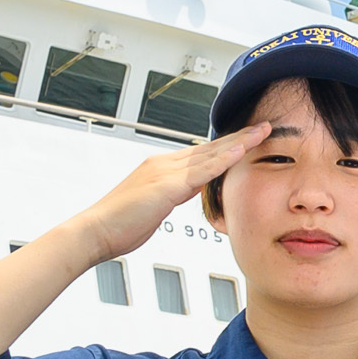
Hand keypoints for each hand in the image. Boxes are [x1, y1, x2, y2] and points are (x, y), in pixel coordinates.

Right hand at [61, 125, 265, 264]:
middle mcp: (163, 164)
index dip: (226, 146)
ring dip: (239, 142)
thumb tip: (192, 189)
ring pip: (210, 153)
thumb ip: (174, 194)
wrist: (94, 232)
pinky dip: (224, 160)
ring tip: (262, 131)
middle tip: (263, 127)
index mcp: (161, 168)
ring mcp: (164, 172)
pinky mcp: (166, 186)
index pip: (201, 154)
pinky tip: (241, 151)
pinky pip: (201, 171)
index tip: (247, 139)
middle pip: (210, 147)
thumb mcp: (155, 207)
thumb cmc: (119, 225)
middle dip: (238, 137)